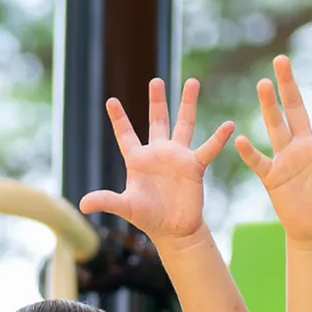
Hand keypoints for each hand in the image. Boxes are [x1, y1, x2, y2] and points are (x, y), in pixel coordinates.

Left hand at [79, 77, 232, 244]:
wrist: (173, 230)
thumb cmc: (148, 217)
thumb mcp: (125, 207)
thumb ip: (106, 201)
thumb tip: (83, 204)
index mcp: (138, 159)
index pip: (125, 134)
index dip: (119, 118)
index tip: (111, 101)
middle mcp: (158, 153)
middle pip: (157, 120)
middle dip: (157, 100)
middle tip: (156, 81)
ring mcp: (178, 157)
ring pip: (184, 124)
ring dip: (187, 104)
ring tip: (192, 81)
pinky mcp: (194, 167)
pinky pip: (208, 149)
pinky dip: (218, 138)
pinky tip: (229, 125)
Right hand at [235, 57, 311, 245]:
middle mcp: (305, 147)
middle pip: (295, 110)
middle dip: (288, 86)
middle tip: (281, 60)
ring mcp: (287, 160)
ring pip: (276, 127)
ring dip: (269, 107)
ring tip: (263, 84)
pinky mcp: (273, 177)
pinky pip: (260, 162)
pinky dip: (250, 153)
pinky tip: (243, 139)